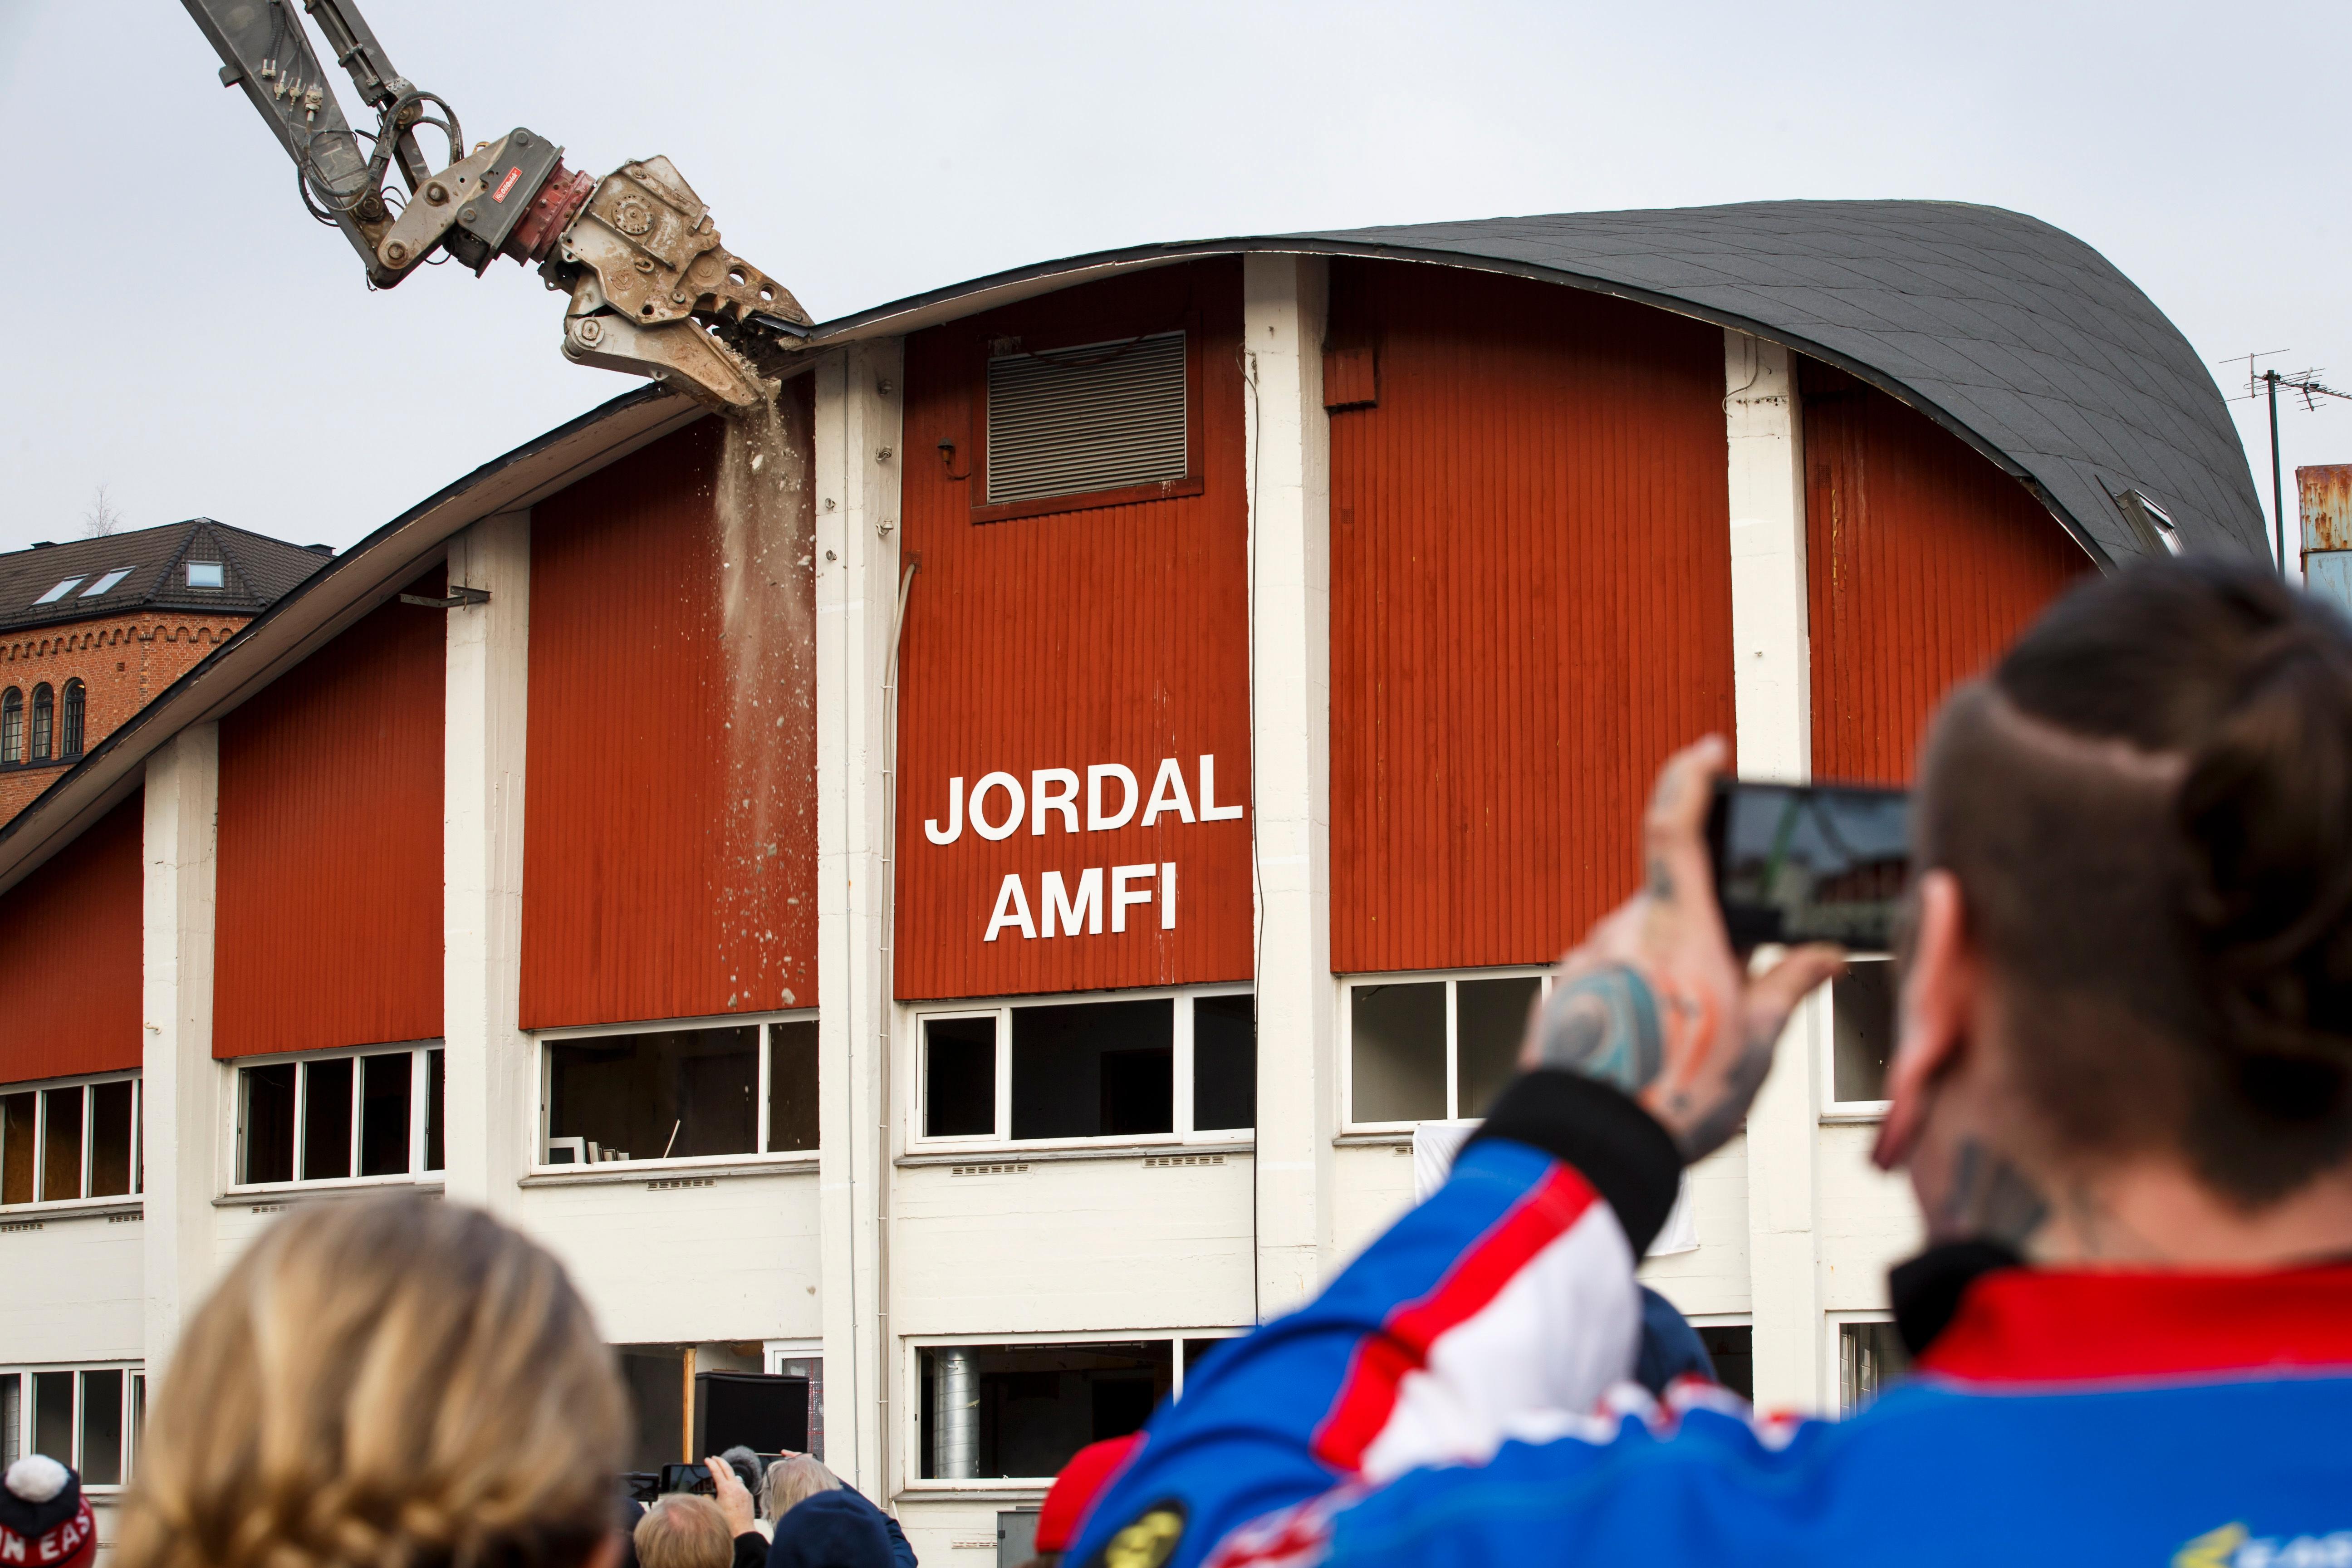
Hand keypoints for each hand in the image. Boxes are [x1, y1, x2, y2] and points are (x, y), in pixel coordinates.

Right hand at [705, 1455, 756, 1535]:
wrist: (742, 1530)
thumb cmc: (727, 1522)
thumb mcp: (713, 1509)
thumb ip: (709, 1498)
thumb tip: (707, 1495)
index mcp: (725, 1489)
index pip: (717, 1471)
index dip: (711, 1464)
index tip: (707, 1459)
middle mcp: (736, 1487)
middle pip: (728, 1468)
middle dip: (720, 1461)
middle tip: (714, 1458)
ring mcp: (743, 1490)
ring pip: (735, 1477)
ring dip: (728, 1474)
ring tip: (722, 1474)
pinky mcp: (748, 1495)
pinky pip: (741, 1486)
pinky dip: (735, 1485)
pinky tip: (731, 1490)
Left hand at [1518, 735, 1843, 1159]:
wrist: (1589, 1149)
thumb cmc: (1675, 1097)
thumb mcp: (1756, 1043)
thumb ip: (1789, 987)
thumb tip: (1824, 957)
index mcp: (1678, 929)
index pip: (1675, 826)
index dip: (1691, 779)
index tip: (1707, 752)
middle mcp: (1622, 932)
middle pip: (1670, 904)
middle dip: (1704, 934)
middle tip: (1729, 989)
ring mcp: (1586, 961)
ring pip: (1639, 945)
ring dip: (1670, 974)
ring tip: (1689, 1040)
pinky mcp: (1563, 993)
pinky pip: (1610, 978)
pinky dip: (1638, 998)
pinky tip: (1653, 1047)